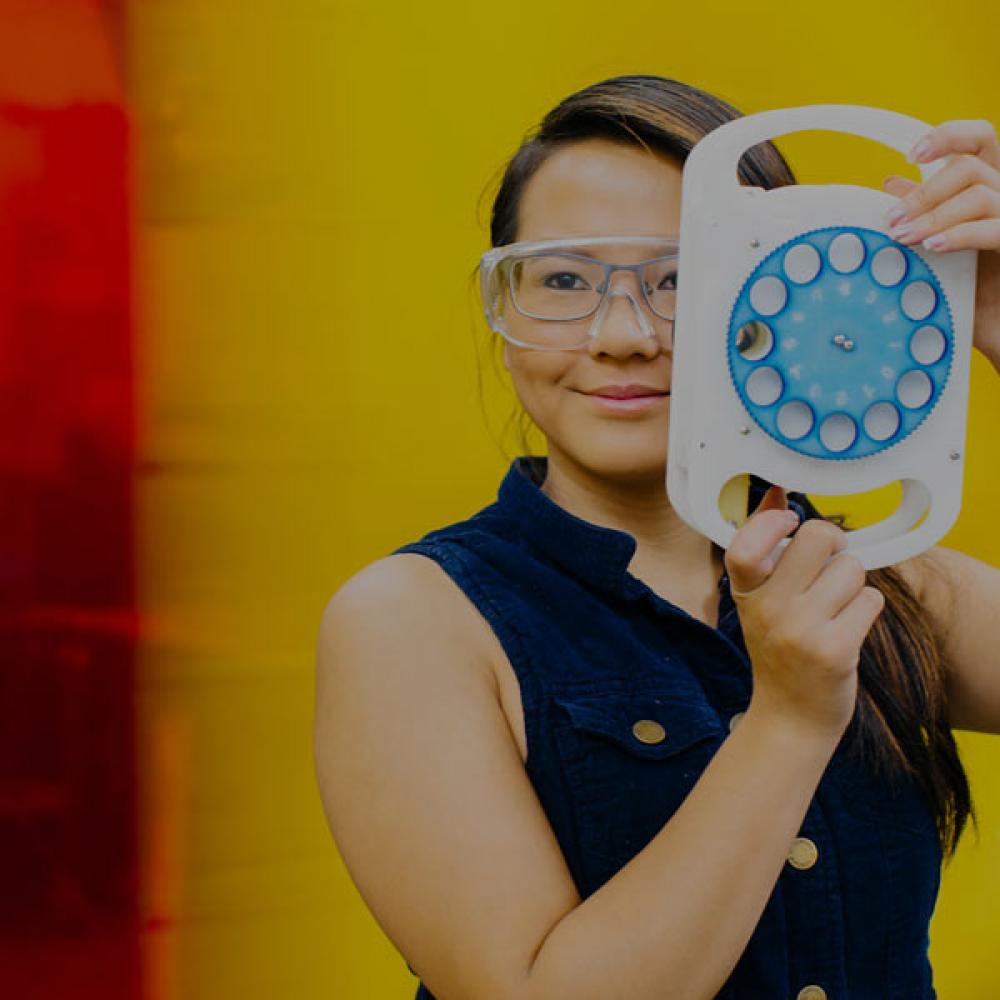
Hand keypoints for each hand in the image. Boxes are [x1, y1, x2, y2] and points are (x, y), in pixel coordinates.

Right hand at [724, 486, 885, 739]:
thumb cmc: (779, 650)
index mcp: (746, 593)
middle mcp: (769, 609)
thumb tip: (778, 495)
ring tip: (835, 608)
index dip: (772, 521)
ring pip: (852, 568)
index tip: (789, 519)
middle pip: (819, 537)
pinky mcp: (836, 649)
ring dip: (852, 583)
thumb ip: (767, 547)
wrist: (790, 717)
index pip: (746, 544)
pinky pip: (870, 599)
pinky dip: (865, 609)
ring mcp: (801, 629)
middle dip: (834, 545)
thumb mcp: (760, 600)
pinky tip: (847, 629)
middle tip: (828, 566)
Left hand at [881, 118, 999, 363]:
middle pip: (972, 165)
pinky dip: (961, 234)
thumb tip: (890, 183)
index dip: (948, 136)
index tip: (910, 154)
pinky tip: (933, 246)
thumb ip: (922, 212)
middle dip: (926, 190)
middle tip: (891, 219)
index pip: (978, 140)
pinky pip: (996, 228)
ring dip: (935, 214)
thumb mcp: (938, 247)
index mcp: (987, 188)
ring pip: (981, 193)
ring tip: (902, 237)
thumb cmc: (971, 290)